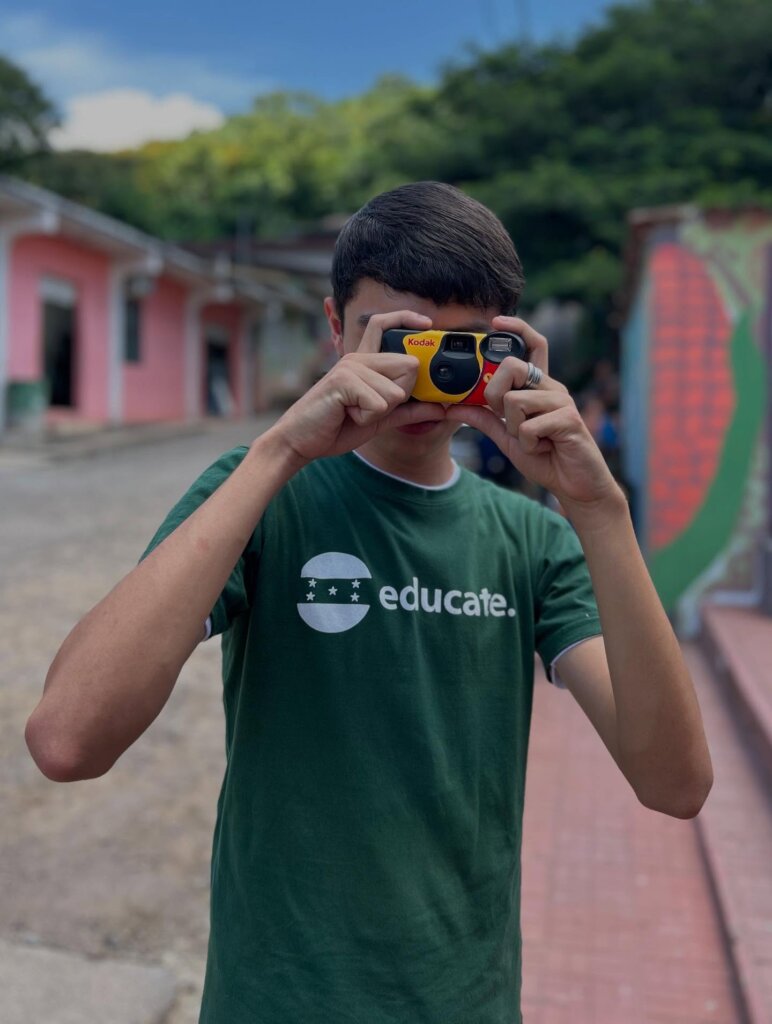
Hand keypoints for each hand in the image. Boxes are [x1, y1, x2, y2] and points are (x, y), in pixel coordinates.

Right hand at [268, 310, 446, 462]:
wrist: (301, 440)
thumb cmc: (336, 427)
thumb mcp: (379, 419)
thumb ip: (408, 411)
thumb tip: (440, 408)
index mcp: (364, 361)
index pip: (386, 325)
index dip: (408, 320)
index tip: (428, 323)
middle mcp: (358, 358)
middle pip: (408, 365)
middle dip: (400, 395)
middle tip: (372, 407)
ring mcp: (350, 367)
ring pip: (395, 391)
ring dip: (379, 412)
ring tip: (354, 413)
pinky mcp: (343, 381)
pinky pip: (379, 403)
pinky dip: (367, 417)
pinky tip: (347, 415)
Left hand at [446, 316, 622, 517]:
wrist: (576, 486)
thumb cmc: (546, 459)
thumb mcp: (507, 438)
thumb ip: (484, 419)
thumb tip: (453, 406)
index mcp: (539, 387)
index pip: (533, 345)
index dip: (516, 329)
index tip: (495, 322)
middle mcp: (552, 388)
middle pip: (513, 367)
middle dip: (496, 395)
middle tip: (506, 419)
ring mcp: (562, 402)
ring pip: (516, 400)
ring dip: (515, 429)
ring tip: (532, 441)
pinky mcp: (569, 420)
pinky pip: (530, 426)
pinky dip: (529, 444)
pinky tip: (543, 449)